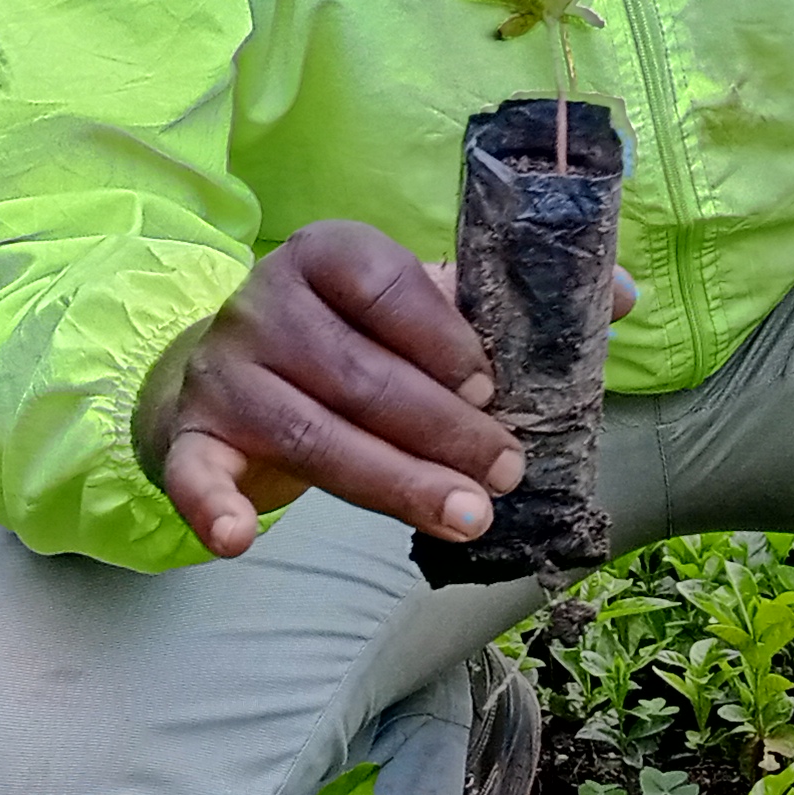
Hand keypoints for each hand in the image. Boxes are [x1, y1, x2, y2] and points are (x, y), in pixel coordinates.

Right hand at [139, 222, 533, 560]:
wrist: (227, 373)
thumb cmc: (342, 339)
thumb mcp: (403, 310)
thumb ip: (480, 309)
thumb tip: (603, 302)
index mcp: (325, 255)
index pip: (387, 286)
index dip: (445, 341)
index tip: (493, 390)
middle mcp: (264, 303)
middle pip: (361, 374)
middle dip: (444, 430)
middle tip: (506, 472)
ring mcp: (222, 371)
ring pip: (312, 434)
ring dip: (395, 482)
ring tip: (465, 517)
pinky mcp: (190, 435)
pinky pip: (195, 474)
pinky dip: (213, 508)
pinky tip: (239, 539)